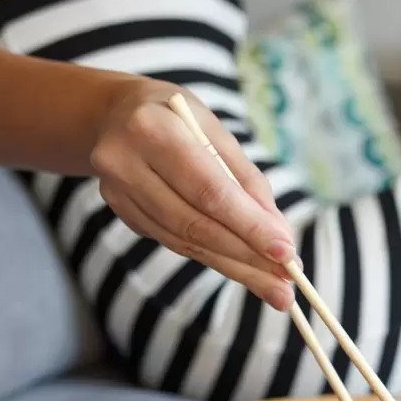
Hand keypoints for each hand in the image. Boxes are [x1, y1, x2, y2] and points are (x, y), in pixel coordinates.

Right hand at [90, 79, 296, 310]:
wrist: (114, 113)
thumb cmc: (179, 117)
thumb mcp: (216, 131)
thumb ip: (247, 180)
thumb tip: (278, 234)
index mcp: (153, 129)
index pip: (209, 190)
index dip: (249, 227)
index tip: (286, 253)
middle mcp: (125, 163)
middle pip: (195, 225)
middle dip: (247, 258)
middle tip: (286, 285)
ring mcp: (117, 192)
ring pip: (184, 241)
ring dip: (234, 267)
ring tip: (273, 287)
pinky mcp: (122, 212)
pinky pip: (174, 242)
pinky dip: (213, 257)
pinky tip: (243, 269)